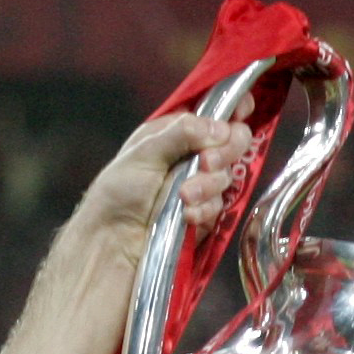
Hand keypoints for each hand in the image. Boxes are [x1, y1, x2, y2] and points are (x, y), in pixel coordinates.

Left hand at [67, 113, 258, 264]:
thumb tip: (222, 128)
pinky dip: (205, 210)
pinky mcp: (205, 215)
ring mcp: (200, 186)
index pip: (213, 112)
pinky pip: (221, 206)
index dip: (231, 108)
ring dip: (208, 186)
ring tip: (183, 197)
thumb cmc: (118, 194)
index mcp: (174, 132)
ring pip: (228, 176)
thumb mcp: (145, 152)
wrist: (113, 245)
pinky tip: (186, 217)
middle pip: (232, 141)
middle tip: (206, 163)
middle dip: (225, 151)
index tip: (241, 111)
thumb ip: (183, 133)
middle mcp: (190, 156)